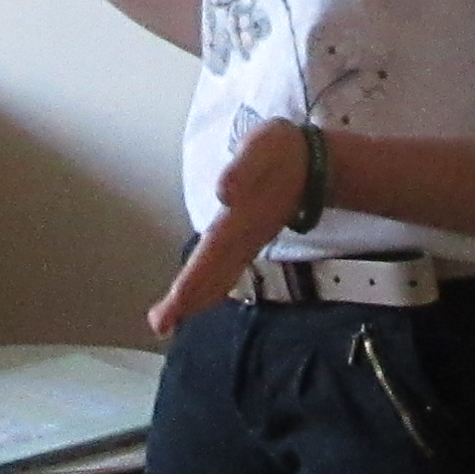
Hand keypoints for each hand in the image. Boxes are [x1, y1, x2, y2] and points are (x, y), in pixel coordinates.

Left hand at [150, 117, 306, 337]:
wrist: (314, 163)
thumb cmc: (281, 151)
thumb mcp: (263, 148)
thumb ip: (244, 169)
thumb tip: (222, 192)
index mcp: (239, 218)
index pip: (211, 254)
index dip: (194, 280)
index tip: (174, 304)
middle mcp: (242, 237)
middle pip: (213, 274)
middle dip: (187, 300)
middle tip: (160, 325)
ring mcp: (248, 241)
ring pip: (220, 275)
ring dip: (196, 298)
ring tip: (168, 320)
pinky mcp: (250, 240)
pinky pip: (226, 269)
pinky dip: (209, 286)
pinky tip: (196, 299)